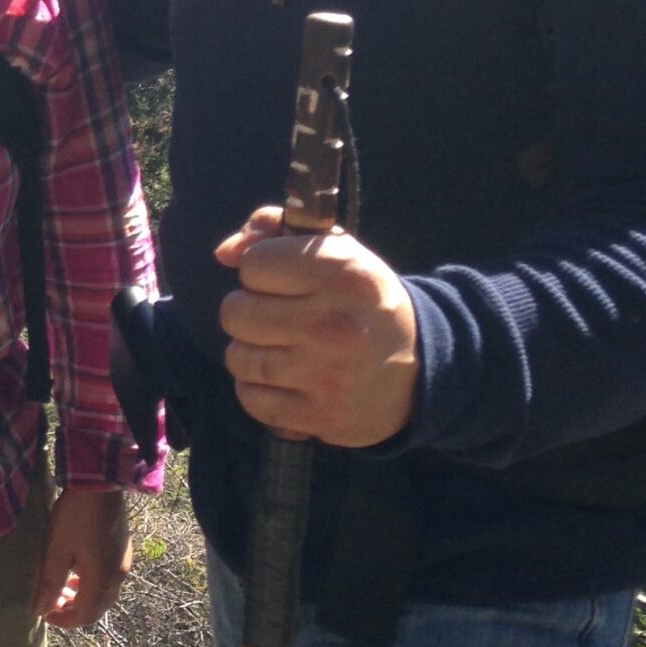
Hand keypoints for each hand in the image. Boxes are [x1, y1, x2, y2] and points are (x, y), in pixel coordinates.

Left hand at [33, 485, 133, 628]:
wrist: (101, 485)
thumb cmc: (75, 518)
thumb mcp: (57, 551)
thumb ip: (50, 583)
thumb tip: (40, 610)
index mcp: (102, 581)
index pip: (85, 616)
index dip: (64, 620)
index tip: (43, 613)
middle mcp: (118, 576)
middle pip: (97, 608)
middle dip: (73, 610)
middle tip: (51, 603)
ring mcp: (124, 562)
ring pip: (104, 593)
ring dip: (82, 597)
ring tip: (61, 588)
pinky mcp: (123, 550)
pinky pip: (108, 578)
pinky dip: (91, 583)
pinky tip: (76, 570)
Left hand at [217, 206, 418, 446]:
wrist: (421, 369)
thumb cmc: (362, 302)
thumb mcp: (335, 251)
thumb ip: (273, 230)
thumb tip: (224, 252)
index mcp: (342, 272)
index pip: (254, 264)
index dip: (260, 270)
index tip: (282, 280)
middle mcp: (335, 324)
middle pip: (236, 312)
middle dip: (249, 312)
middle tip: (279, 317)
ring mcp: (327, 375)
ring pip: (238, 357)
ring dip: (251, 352)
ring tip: (282, 348)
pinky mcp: (321, 416)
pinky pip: (251, 399)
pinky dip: (258, 390)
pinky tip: (284, 379)